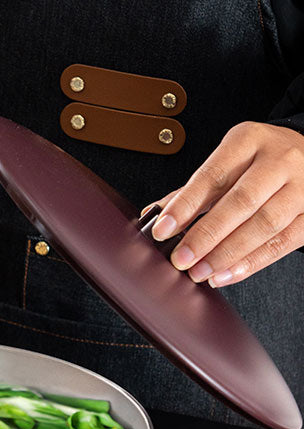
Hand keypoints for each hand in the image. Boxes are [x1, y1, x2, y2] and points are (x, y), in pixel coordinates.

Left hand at [147, 121, 303, 285]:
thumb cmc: (258, 163)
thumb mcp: (226, 163)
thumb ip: (191, 192)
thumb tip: (153, 216)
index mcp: (249, 140)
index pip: (213, 175)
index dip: (185, 205)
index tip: (162, 230)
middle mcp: (280, 159)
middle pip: (241, 201)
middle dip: (206, 235)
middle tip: (180, 259)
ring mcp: (303, 186)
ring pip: (264, 224)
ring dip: (227, 254)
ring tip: (200, 272)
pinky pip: (283, 243)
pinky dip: (251, 263)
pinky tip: (225, 275)